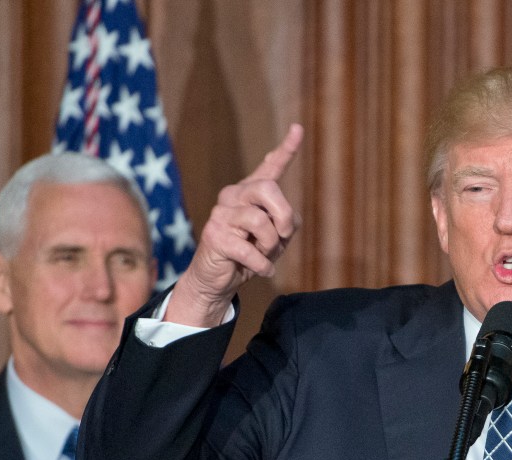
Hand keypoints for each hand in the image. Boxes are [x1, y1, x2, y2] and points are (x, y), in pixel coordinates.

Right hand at [166, 123, 303, 326]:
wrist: (218, 279)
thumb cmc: (250, 255)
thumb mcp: (276, 238)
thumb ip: (287, 223)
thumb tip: (286, 221)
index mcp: (250, 193)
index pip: (270, 167)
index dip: (286, 149)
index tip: (298, 128)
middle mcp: (233, 196)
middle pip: (268, 189)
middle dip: (284, 216)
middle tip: (283, 236)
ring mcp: (221, 214)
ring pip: (260, 221)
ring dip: (270, 246)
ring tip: (263, 255)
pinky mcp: (214, 235)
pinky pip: (250, 250)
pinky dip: (262, 265)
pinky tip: (261, 270)